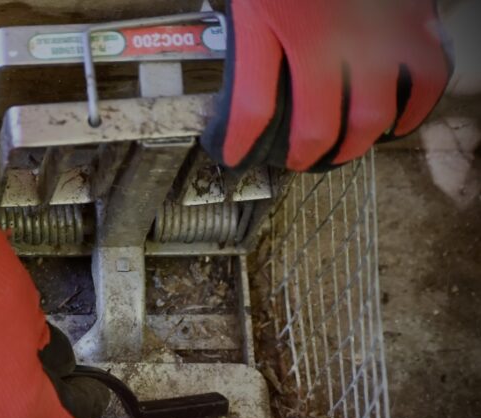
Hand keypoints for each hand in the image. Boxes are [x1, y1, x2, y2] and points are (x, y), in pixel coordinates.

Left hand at [202, 0, 452, 171]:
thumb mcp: (251, 6)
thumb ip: (248, 49)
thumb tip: (237, 95)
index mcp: (281, 29)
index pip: (253, 109)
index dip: (238, 143)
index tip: (233, 157)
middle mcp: (333, 38)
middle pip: (319, 126)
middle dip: (305, 154)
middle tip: (297, 160)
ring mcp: (379, 33)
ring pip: (372, 115)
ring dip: (354, 143)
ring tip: (339, 149)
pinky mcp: (415, 21)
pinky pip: (425, 80)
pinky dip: (412, 111)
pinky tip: (394, 123)